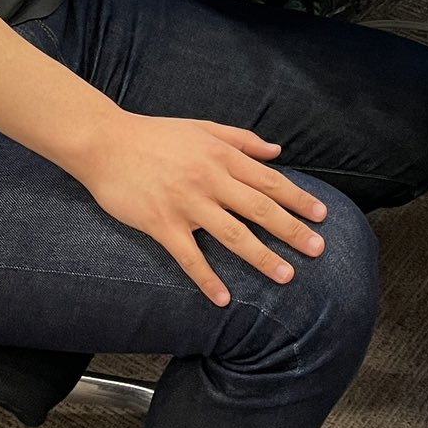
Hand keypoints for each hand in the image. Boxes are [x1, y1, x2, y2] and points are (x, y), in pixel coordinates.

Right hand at [78, 110, 329, 304]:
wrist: (105, 142)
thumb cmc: (155, 135)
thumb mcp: (203, 128)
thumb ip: (242, 139)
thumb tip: (277, 151)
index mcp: (221, 156)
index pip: (269, 180)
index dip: (298, 198)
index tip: (322, 215)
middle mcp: (209, 179)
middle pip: (259, 208)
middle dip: (292, 230)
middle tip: (318, 249)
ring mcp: (186, 203)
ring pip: (232, 234)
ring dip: (262, 257)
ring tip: (286, 276)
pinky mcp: (161, 223)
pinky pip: (189, 256)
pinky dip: (207, 279)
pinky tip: (224, 299)